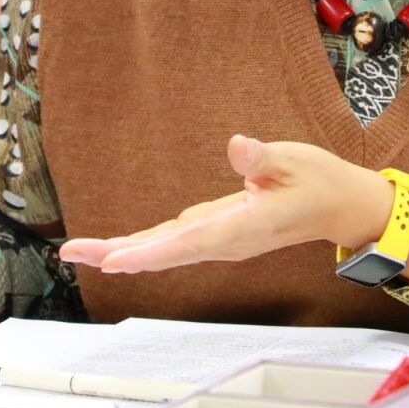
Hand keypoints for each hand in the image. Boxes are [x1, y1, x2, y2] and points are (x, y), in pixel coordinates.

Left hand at [60, 135, 395, 273]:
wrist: (335, 205)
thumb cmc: (317, 180)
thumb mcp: (295, 161)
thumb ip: (263, 159)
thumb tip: (237, 146)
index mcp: (243, 228)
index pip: (190, 243)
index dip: (151, 253)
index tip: (115, 261)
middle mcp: (225, 241)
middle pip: (164, 253)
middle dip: (118, 254)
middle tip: (73, 253)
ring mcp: (219, 240)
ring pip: (164, 250)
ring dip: (122, 251)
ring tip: (79, 251)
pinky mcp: (215, 232)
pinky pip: (172, 242)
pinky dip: (141, 246)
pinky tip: (116, 247)